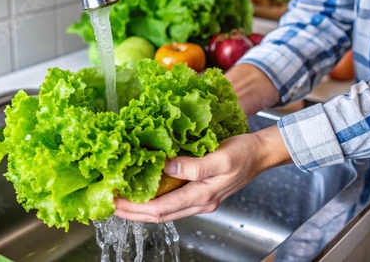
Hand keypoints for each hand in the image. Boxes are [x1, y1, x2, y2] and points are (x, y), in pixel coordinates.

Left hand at [114, 125, 291, 222]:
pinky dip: (154, 199)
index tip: (115, 202)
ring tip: (121, 200)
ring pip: (164, 210)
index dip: (136, 208)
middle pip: (159, 214)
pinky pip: (171, 200)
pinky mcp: (199, 190)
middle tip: (109, 205)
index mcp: (202, 196)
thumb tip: (166, 166)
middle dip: (132, 212)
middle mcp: (199, 201)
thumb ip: (194, 166)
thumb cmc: (243, 153)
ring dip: (141, 208)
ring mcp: (199, 198)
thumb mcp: (221, 157)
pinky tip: (144, 191)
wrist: (259, 153)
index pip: (161, 208)